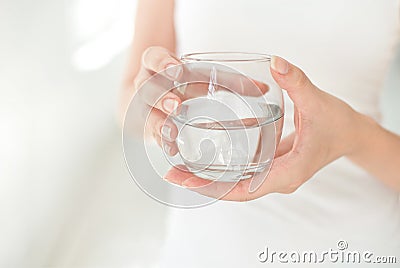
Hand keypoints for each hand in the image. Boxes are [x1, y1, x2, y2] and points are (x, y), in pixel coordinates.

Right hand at [125, 46, 268, 155]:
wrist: (156, 104)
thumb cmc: (187, 88)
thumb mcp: (204, 79)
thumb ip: (231, 82)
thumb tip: (265, 88)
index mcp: (159, 67)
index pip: (152, 58)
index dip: (161, 62)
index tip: (177, 70)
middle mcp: (147, 86)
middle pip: (145, 87)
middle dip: (160, 96)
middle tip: (176, 105)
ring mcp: (144, 108)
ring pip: (144, 114)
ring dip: (158, 123)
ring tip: (173, 133)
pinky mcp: (148, 129)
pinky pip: (150, 136)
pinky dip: (161, 142)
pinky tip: (173, 149)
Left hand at [164, 56, 366, 200]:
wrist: (350, 133)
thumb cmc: (337, 123)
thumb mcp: (318, 102)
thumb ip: (297, 82)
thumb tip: (276, 62)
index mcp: (289, 172)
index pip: (245, 189)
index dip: (215, 188)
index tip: (187, 183)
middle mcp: (279, 180)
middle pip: (234, 191)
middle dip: (203, 186)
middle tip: (172, 175)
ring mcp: (275, 176)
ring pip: (237, 186)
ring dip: (209, 181)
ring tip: (180, 170)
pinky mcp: (272, 168)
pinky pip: (243, 176)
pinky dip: (222, 173)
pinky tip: (203, 162)